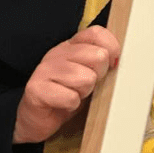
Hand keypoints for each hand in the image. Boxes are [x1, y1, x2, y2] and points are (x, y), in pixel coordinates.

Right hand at [13, 26, 120, 144]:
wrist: (35, 119)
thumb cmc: (65, 95)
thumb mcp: (87, 74)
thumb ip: (101, 62)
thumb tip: (117, 59)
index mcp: (71, 46)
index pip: (96, 33)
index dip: (111, 48)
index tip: (111, 65)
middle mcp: (57, 53)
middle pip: (97, 56)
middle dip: (97, 76)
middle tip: (85, 86)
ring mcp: (45, 69)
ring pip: (86, 78)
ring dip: (84, 92)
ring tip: (74, 94)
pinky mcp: (36, 89)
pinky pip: (71, 97)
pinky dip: (71, 105)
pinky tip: (64, 105)